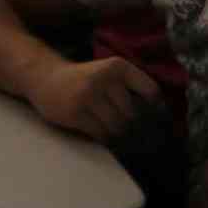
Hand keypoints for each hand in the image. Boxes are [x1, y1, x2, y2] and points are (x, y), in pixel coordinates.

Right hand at [31, 53, 162, 143]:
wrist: (46, 79)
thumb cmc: (84, 80)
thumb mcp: (108, 74)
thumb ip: (130, 88)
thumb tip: (160, 118)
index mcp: (118, 66)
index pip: (150, 91)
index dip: (156, 110)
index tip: (158, 123)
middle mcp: (105, 78)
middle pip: (133, 113)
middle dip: (136, 128)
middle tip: (140, 139)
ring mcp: (89, 95)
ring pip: (118, 126)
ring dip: (121, 137)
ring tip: (123, 140)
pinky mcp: (77, 112)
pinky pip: (101, 133)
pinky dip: (107, 140)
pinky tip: (106, 139)